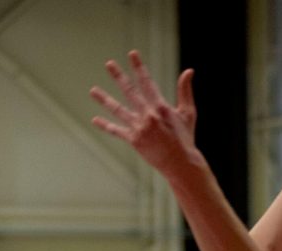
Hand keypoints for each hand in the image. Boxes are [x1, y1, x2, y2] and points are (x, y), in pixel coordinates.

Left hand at [90, 50, 199, 176]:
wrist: (181, 165)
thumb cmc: (185, 139)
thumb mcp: (188, 113)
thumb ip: (185, 91)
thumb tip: (189, 70)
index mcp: (161, 107)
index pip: (147, 82)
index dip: (139, 67)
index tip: (132, 54)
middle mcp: (148, 115)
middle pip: (130, 91)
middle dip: (119, 76)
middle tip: (109, 63)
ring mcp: (140, 128)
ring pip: (118, 110)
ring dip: (104, 99)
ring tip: (92, 90)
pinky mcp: (134, 141)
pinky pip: (117, 131)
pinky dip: (106, 126)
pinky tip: (95, 120)